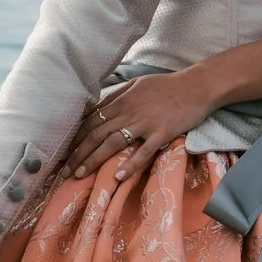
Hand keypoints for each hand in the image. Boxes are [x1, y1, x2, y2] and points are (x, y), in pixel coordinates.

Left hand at [68, 70, 212, 180]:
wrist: (197, 86)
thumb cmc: (167, 85)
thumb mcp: (137, 84)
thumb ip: (116, 95)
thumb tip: (97, 108)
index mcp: (121, 100)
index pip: (91, 120)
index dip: (76, 138)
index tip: (65, 153)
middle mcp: (129, 112)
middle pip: (96, 134)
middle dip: (78, 154)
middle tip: (65, 171)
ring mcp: (145, 124)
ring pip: (113, 143)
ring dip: (94, 160)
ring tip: (80, 175)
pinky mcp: (162, 133)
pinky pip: (144, 151)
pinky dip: (131, 164)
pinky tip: (119, 176)